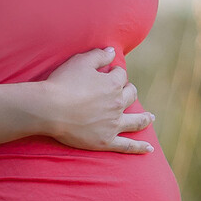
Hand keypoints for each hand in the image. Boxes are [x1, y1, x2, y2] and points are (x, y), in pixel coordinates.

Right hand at [38, 46, 153, 153]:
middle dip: (129, 91)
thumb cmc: (63, 83)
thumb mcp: (81, 61)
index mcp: (113, 84)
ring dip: (145, 118)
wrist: (49, 109)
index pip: (121, 75)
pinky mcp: (106, 141)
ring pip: (136, 121)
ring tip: (150, 117)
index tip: (108, 72)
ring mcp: (113, 125)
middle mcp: (117, 104)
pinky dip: (139, 147)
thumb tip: (113, 51)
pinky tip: (149, 149)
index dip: (115, 72)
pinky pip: (127, 146)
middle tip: (125, 91)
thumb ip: (99, 55)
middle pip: (131, 95)